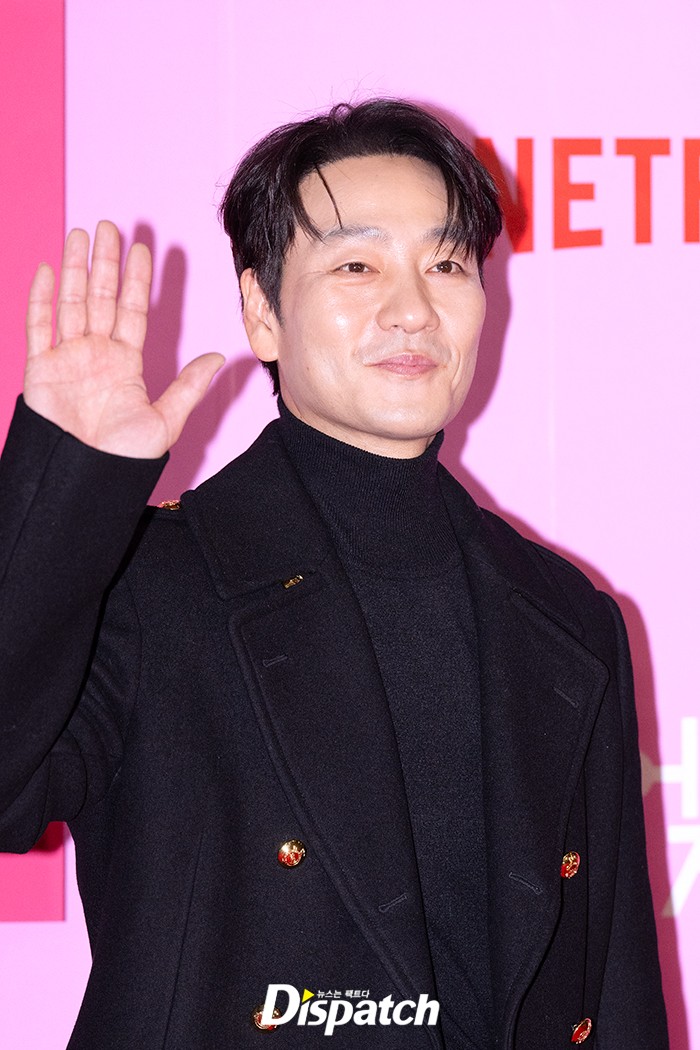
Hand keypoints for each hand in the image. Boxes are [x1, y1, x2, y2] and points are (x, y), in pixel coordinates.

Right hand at [24, 220, 224, 457]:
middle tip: (109, 225)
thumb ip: (189, 386)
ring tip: (80, 234)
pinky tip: (47, 268)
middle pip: (100, 297)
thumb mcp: (165, 420)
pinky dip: (41, 298)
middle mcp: (96, 355)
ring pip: (70, 302)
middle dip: (104, 262)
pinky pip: (38, 325)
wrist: (85, 478)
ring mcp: (67, 358)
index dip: (137, 279)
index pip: (132, 311)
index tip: (142, 248)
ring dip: (73, 268)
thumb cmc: (124, 458)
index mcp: (126, 364)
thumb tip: (220, 357)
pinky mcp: (40, 367)